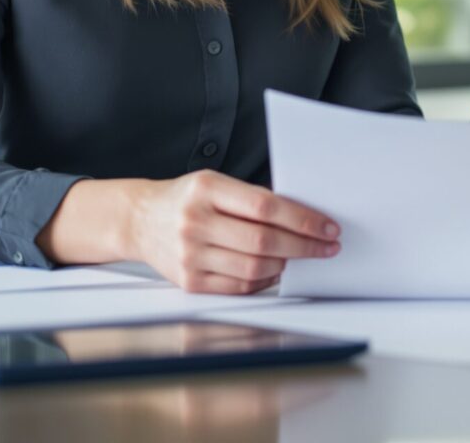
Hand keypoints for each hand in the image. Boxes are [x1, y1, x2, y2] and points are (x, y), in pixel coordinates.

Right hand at [127, 171, 340, 294]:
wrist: (141, 220)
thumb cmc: (186, 199)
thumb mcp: (215, 183)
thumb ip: (253, 199)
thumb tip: (303, 219)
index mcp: (206, 189)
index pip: (266, 207)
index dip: (303, 219)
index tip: (328, 227)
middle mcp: (195, 222)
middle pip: (263, 241)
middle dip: (304, 246)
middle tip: (327, 247)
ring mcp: (190, 254)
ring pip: (254, 267)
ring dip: (286, 264)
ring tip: (299, 256)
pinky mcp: (189, 281)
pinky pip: (239, 286)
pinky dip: (264, 280)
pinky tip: (274, 271)